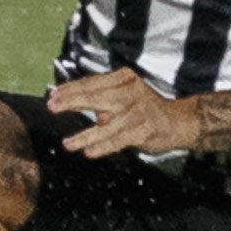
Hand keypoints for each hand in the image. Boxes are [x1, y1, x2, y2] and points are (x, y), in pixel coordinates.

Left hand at [47, 68, 199, 157]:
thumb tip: (66, 98)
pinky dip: (103, 146)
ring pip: (105, 124)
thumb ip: (100, 94)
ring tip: (68, 143)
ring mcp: (137, 110)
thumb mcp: (124, 93)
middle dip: (71, 102)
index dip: (70, 89)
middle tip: (52, 107)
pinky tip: (89, 152)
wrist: (178, 121)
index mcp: (123, 78)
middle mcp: (130, 91)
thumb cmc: (144, 108)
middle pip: (96, 97)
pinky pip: (118, 139)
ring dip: (85, 135)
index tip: (53, 95)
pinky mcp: (144, 129)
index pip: (91, 82)